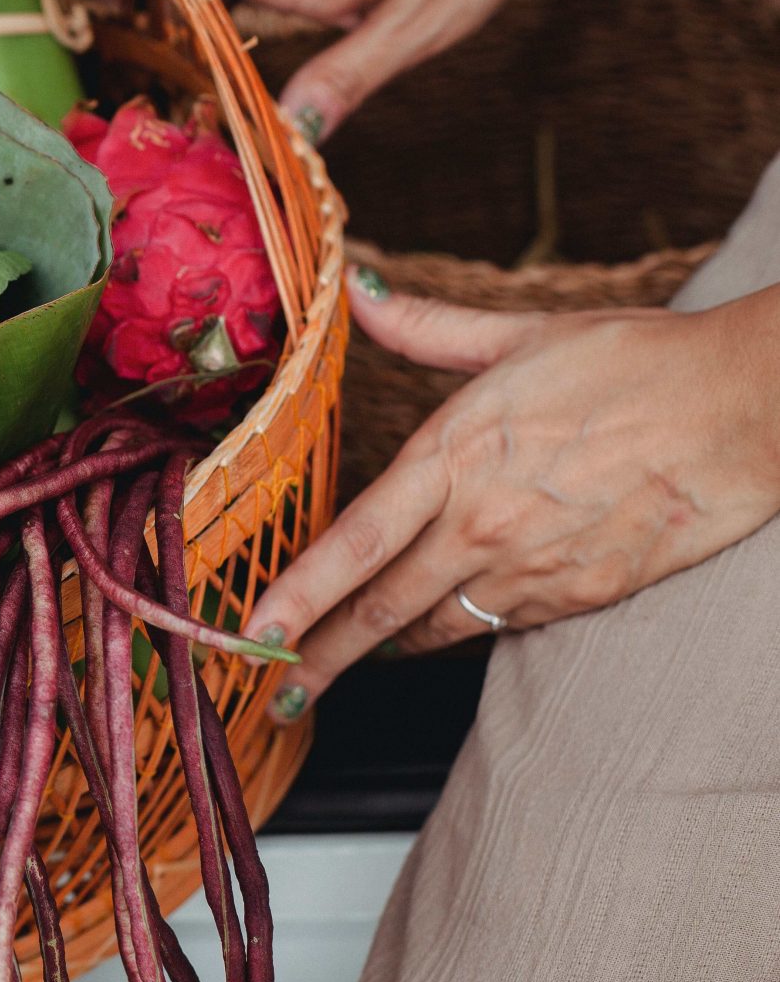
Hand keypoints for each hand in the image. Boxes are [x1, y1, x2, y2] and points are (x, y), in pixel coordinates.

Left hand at [249, 266, 779, 721]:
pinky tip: (440, 628)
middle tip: (275, 690)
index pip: (355, 541)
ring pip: (436, 627)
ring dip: (384, 650)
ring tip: (339, 668)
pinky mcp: (582, 595)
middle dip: (319, 657)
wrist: (750, 408)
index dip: (297, 594)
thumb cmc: (637, 360)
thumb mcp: (521, 333)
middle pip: (381, 610)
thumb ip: (425, 327)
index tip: (251, 630)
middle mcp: (484, 523)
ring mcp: (534, 568)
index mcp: (454, 455)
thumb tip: (359, 291)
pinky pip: (500, 626)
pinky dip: (461, 629)